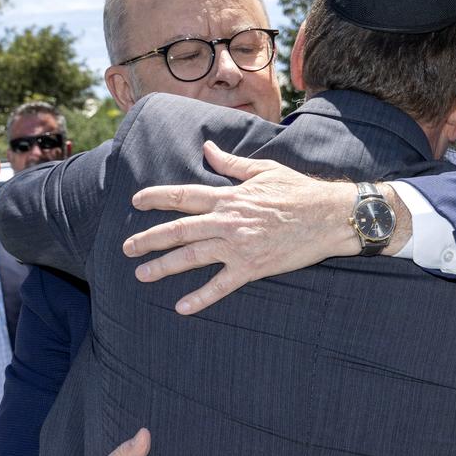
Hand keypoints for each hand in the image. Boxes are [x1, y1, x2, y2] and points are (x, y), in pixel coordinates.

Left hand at [123, 141, 359, 314]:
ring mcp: (237, 246)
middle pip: (178, 230)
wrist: (328, 216)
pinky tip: (181, 307)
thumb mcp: (263, 170)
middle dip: (148, 239)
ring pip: (191, 258)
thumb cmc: (298, 191)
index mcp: (228, 197)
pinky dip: (200, 298)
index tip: (135, 201)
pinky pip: (220, 286)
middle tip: (127, 248)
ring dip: (163, 267)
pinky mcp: (252, 267)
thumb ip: (231, 164)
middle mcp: (226, 221)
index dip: (156, 198)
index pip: (183, 196)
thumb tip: (207, 148)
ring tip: (142, 274)